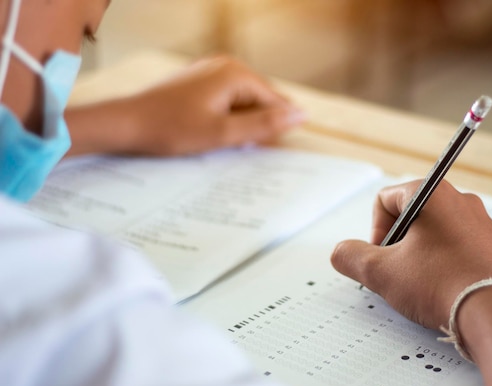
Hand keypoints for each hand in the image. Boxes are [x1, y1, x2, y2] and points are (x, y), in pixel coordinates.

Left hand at [66, 56, 304, 156]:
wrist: (128, 123)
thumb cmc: (173, 129)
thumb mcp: (224, 133)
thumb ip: (264, 124)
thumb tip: (301, 115)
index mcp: (236, 73)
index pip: (275, 101)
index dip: (275, 128)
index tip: (268, 151)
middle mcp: (226, 64)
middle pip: (260, 99)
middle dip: (257, 125)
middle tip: (241, 150)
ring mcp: (210, 70)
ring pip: (242, 101)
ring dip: (241, 123)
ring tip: (225, 142)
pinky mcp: (199, 80)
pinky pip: (226, 99)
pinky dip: (227, 117)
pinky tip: (215, 133)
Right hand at [330, 179, 491, 329]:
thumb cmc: (440, 286)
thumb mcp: (382, 272)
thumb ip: (351, 257)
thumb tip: (341, 252)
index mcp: (433, 194)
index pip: (386, 199)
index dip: (375, 230)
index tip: (381, 257)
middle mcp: (461, 201)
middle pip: (410, 215)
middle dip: (397, 244)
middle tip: (397, 273)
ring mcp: (481, 223)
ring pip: (434, 232)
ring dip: (418, 255)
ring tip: (420, 284)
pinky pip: (457, 247)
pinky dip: (442, 263)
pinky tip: (442, 288)